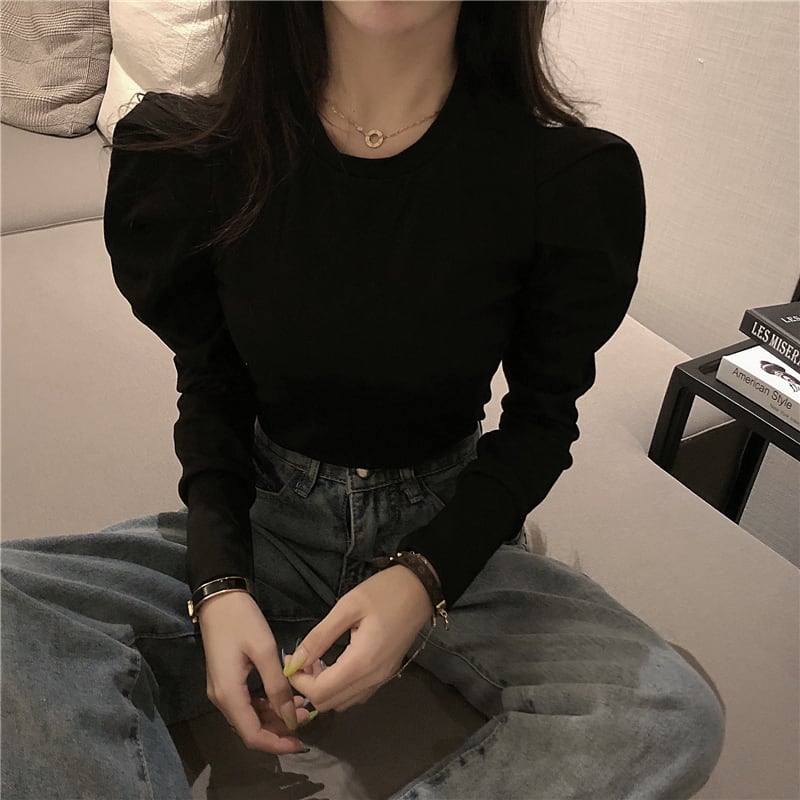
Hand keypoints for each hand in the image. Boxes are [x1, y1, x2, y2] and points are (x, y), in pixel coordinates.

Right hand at [196, 590, 313, 753]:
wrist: (220, 598)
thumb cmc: (242, 622)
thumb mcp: (265, 651)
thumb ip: (277, 686)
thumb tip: (290, 718)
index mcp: (229, 695)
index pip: (252, 735)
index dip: (277, 744)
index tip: (302, 742)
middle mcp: (222, 699)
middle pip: (251, 728)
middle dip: (279, 729)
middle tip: (307, 716)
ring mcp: (223, 690)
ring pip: (250, 716)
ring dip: (274, 716)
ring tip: (302, 706)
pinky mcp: (227, 680)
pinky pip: (247, 703)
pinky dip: (266, 704)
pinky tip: (285, 695)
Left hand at [284, 566, 432, 711]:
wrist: (420, 590)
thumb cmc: (383, 592)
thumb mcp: (347, 607)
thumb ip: (320, 637)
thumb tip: (294, 661)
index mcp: (362, 663)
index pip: (320, 693)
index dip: (299, 682)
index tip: (291, 659)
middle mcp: (373, 679)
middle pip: (329, 704)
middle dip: (308, 686)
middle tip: (303, 659)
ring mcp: (382, 680)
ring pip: (342, 703)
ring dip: (323, 689)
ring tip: (317, 660)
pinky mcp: (386, 675)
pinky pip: (356, 694)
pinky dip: (339, 687)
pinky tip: (335, 663)